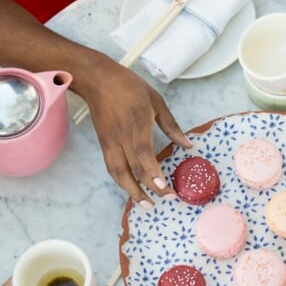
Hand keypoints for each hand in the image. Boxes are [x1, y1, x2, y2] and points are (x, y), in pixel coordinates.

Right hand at [77, 55, 191, 208]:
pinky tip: (132, 190)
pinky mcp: (104, 145)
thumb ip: (172, 126)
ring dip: (133, 192)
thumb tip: (188, 145)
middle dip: (150, 188)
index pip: (144, 155)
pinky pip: (112, 169)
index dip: (153, 174)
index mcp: (137, 125)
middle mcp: (122, 138)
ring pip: (119, 174)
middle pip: (133, 170)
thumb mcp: (156, 101)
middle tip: (167, 200)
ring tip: (147, 205)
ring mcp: (110, 143)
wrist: (97, 80)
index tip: (165, 188)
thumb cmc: (129, 87)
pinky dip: (122, 182)